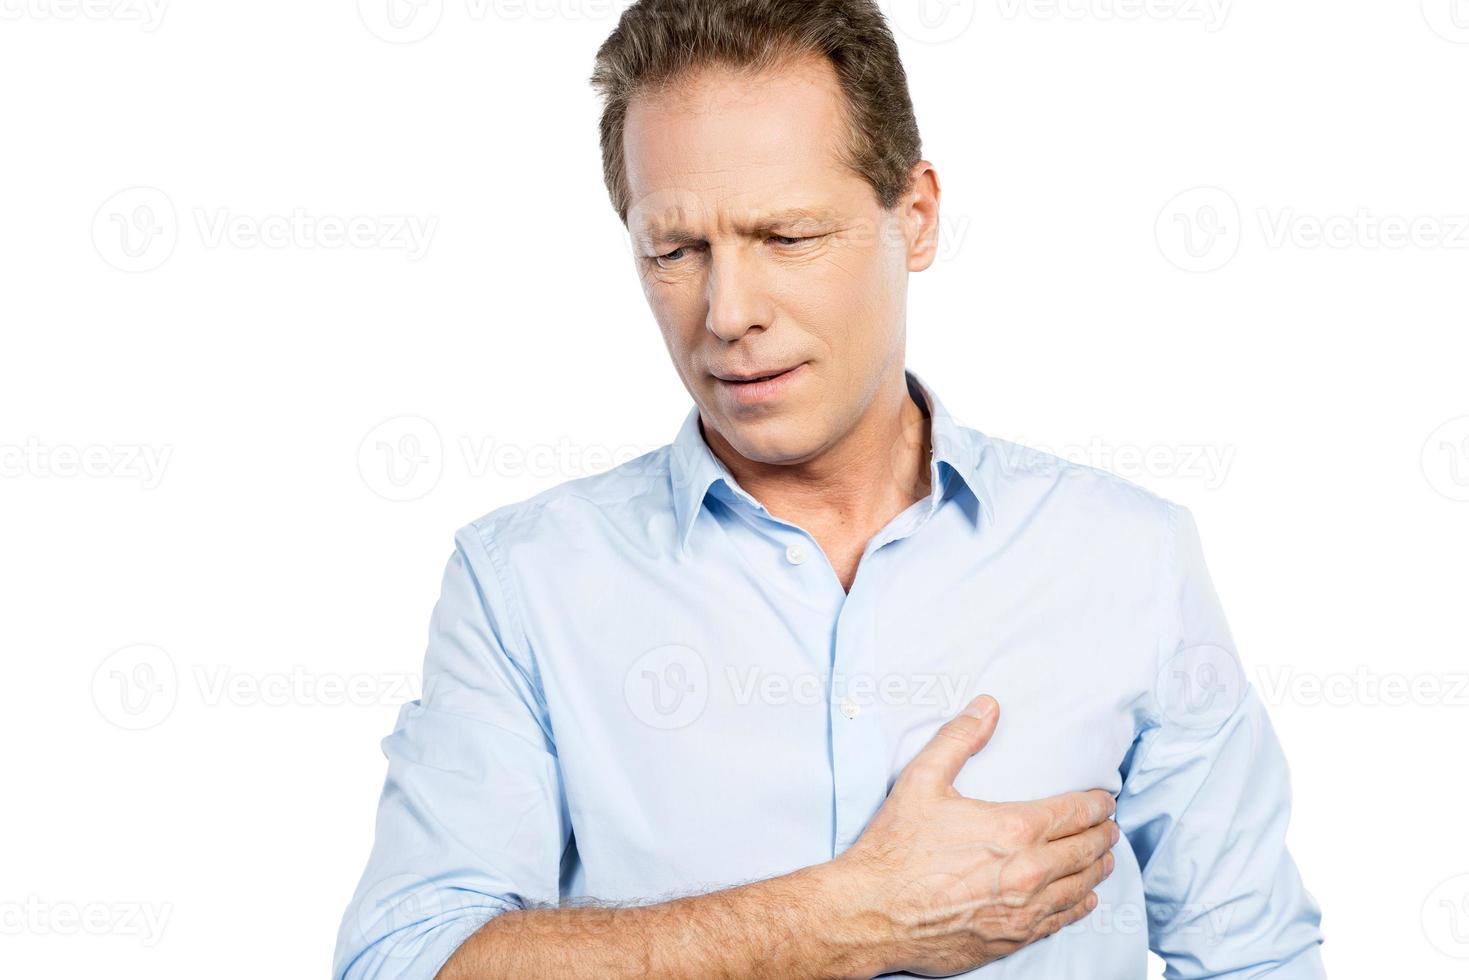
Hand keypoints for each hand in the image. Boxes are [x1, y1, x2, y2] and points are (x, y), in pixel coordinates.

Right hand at [832, 695, 1116, 976]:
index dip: (1096, 804)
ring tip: (1105, 858)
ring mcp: (1023, 911)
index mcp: (1013, 830)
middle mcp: (1028, 873)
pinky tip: (1083, 899)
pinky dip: (1078, 906)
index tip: (1105, 800)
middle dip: (1103, 834)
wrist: (872, 914)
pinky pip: (1060, 920)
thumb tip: (987, 707)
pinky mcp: (1012, 939)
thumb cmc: (894, 850)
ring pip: (1079, 886)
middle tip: (1111, 826)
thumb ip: (958, 740)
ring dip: (1097, 869)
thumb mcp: (921, 781)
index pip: (1075, 813)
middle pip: (1085, 850)